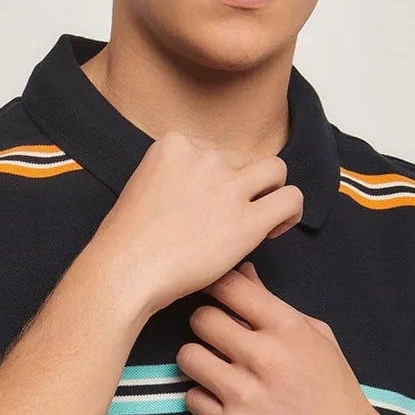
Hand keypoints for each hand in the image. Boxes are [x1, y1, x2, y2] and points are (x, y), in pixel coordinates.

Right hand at [94, 130, 302, 317]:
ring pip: (276, 170)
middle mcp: (205, 157)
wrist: (124, 271)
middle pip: (244, 160)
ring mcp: (228, 187)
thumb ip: (175, 177)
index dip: (218, 178)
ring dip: (271, 191)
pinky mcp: (247, 221)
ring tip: (261, 219)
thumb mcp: (144, 186)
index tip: (208, 205)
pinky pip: (290, 200)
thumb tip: (203, 193)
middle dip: (243, 186)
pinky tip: (274, 230)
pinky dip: (290, 212)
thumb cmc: (127, 242)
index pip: (216, 151)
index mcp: (175, 144)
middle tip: (230, 219)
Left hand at [176, 261, 380, 414]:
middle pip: (201, 319)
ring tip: (216, 370)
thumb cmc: (332, 389)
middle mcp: (264, 357)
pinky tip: (223, 401)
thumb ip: (273, 305)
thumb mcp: (315, 337)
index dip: (214, 288)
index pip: (230, 286)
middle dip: (205, 327)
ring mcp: (244, 394)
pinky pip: (191, 398)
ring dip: (198, 361)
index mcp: (287, 327)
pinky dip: (202, 399)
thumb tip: (242, 272)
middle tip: (216, 340)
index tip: (214, 297)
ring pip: (188, 356)